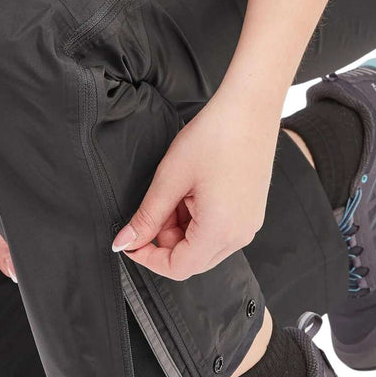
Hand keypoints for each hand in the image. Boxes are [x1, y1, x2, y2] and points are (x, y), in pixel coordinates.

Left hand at [111, 85, 280, 280]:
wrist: (250, 108)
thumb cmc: (216, 136)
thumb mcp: (170, 178)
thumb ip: (146, 216)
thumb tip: (125, 242)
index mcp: (221, 231)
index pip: (178, 268)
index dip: (148, 258)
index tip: (131, 241)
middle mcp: (240, 235)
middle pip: (191, 260)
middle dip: (164, 241)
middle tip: (154, 208)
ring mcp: (249, 225)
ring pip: (203, 246)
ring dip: (181, 228)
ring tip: (177, 191)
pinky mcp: (251, 213)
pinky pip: (218, 231)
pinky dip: (198, 219)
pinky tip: (192, 191)